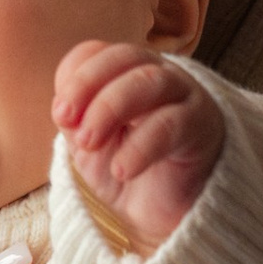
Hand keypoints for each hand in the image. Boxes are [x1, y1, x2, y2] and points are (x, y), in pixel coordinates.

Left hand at [55, 41, 225, 252]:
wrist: (164, 212)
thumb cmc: (127, 168)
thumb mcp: (89, 146)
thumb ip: (75, 123)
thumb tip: (66, 109)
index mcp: (123, 74)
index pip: (97, 52)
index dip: (75, 76)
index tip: (60, 114)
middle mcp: (156, 74)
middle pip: (125, 56)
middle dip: (88, 86)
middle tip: (69, 125)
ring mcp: (183, 95)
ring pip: (150, 81)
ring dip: (110, 108)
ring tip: (89, 144)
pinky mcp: (201, 125)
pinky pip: (171, 124)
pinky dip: (140, 146)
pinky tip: (122, 170)